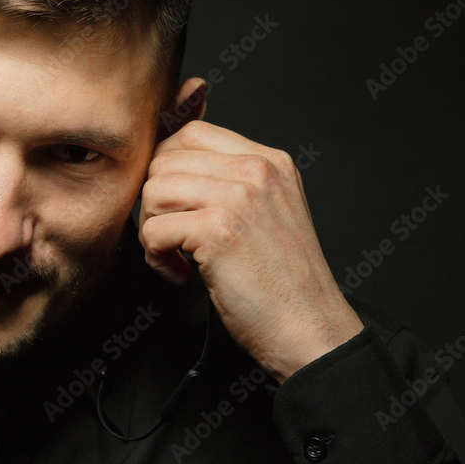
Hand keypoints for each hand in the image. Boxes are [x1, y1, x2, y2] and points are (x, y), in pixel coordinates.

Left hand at [138, 115, 362, 382]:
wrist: (311, 329)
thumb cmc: (285, 284)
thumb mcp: (270, 213)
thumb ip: (234, 184)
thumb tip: (173, 170)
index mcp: (270, 162)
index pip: (192, 134)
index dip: (168, 170)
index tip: (174, 206)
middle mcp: (257, 170)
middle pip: (165, 161)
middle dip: (157, 204)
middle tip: (174, 238)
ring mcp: (238, 197)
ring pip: (153, 191)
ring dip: (153, 230)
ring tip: (178, 257)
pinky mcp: (218, 230)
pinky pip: (153, 230)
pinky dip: (156, 260)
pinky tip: (183, 276)